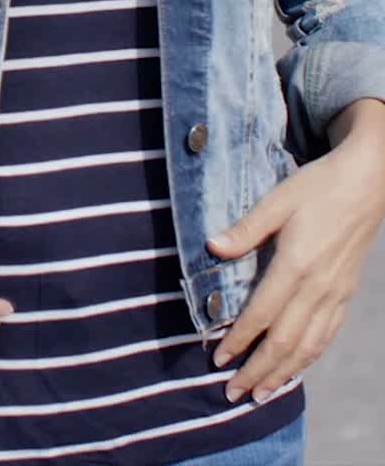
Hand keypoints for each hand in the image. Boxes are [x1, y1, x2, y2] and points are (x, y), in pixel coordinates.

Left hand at [205, 138, 384, 403]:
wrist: (367, 185)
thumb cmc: (317, 187)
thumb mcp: (276, 200)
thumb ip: (245, 229)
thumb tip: (212, 247)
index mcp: (296, 264)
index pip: (262, 314)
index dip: (239, 340)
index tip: (218, 358)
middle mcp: (318, 287)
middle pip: (285, 342)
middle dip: (258, 370)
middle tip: (233, 393)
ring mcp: (336, 294)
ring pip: (309, 346)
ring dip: (284, 374)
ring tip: (261, 394)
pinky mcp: (346, 294)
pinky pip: (327, 336)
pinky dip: (309, 358)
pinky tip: (295, 368)